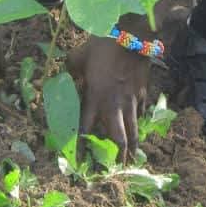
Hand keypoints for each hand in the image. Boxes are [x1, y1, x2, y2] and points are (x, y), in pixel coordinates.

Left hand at [67, 36, 150, 161]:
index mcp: (94, 98)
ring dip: (131, 148)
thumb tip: (63, 75)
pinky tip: (137, 129)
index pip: (85, 130)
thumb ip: (70, 70)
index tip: (79, 165)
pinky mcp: (142, 93)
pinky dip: (138, 124)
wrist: (132, 35)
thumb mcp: (78, 56)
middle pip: (117, 139)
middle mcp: (113, 105)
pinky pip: (140, 114)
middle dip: (115, 158)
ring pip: (133, 131)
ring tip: (131, 161)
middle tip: (114, 171)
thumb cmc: (102, 46)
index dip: (81, 149)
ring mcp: (131, 101)